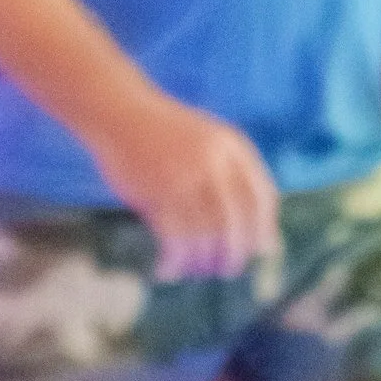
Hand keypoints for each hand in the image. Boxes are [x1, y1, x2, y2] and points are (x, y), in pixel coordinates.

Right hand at [91, 92, 280, 283]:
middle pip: (237, 221)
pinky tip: (167, 269)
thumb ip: (230, 174)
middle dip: (236, 253)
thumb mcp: (204, 142)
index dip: (264, 227)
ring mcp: (186, 175)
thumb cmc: (160, 134)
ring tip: (194, 271)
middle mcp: (214, 160)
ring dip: (202, 261)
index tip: (260, 250)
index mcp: (232, 146)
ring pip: (205, 234)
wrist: (116, 109)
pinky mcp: (158, 190)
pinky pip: (174, 238)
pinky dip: (173, 261)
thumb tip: (255, 230)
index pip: (262, 196)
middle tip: (229, 270)